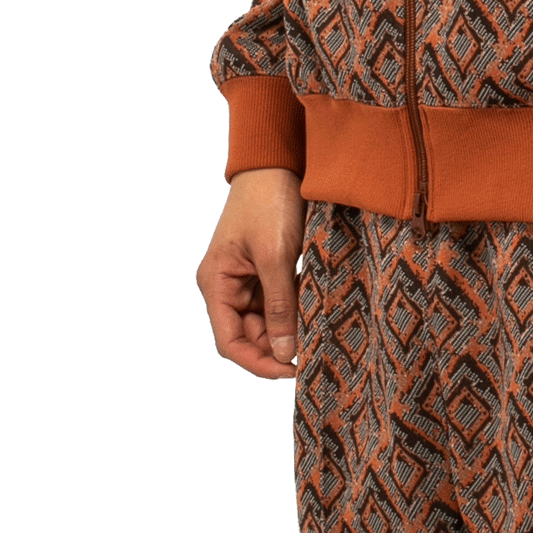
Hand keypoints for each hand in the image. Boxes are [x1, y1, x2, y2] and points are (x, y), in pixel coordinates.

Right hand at [197, 168, 306, 378]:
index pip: (230, 342)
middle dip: (278, 347)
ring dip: (289, 329)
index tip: (292, 370)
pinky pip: (278, 303)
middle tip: (314, 352)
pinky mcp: (264, 271)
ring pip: (266, 322)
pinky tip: (315, 310)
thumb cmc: (268, 201)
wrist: (277, 162)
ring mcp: (245, 279)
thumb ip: (279, 306)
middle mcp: (225, 286)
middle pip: (248, 337)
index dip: (259, 363)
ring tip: (317, 330)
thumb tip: (283, 351)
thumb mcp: (275, 256)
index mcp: (215, 284)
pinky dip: (295, 310)